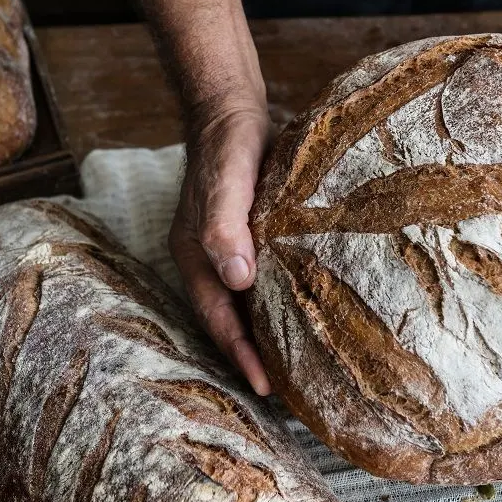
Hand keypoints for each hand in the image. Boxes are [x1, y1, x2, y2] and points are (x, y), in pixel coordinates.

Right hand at [169, 97, 272, 394]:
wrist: (233, 109)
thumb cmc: (227, 145)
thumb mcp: (227, 181)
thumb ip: (227, 226)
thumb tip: (238, 279)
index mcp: (196, 256)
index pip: (218, 319)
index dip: (240, 354)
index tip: (266, 387)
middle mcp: (210, 260)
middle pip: (229, 320)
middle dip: (253, 355)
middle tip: (288, 392)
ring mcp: (230, 249)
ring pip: (247, 304)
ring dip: (267, 332)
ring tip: (299, 365)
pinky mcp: (253, 236)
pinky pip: (264, 280)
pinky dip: (279, 301)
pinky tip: (305, 310)